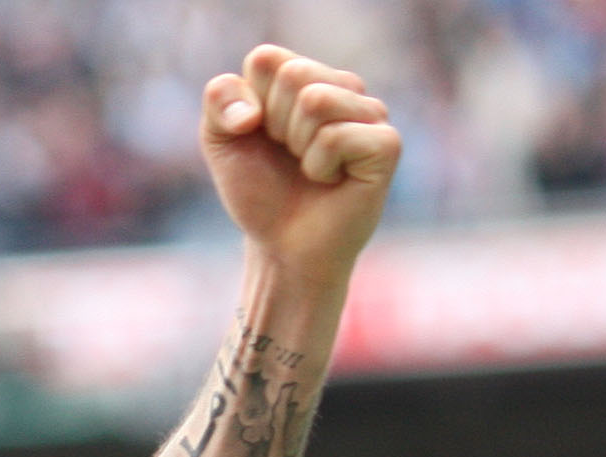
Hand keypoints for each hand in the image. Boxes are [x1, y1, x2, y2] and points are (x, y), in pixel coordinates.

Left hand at [204, 45, 400, 294]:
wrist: (283, 248)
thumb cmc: (260, 192)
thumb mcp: (221, 140)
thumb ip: (218, 99)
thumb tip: (250, 112)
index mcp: (308, 76)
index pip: (266, 60)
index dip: (249, 106)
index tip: (260, 137)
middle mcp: (344, 87)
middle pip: (294, 75)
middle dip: (275, 126)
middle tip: (289, 156)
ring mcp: (371, 113)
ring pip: (316, 101)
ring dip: (297, 146)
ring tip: (310, 168)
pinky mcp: (387, 144)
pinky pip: (336, 136)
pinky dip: (319, 167)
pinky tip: (331, 180)